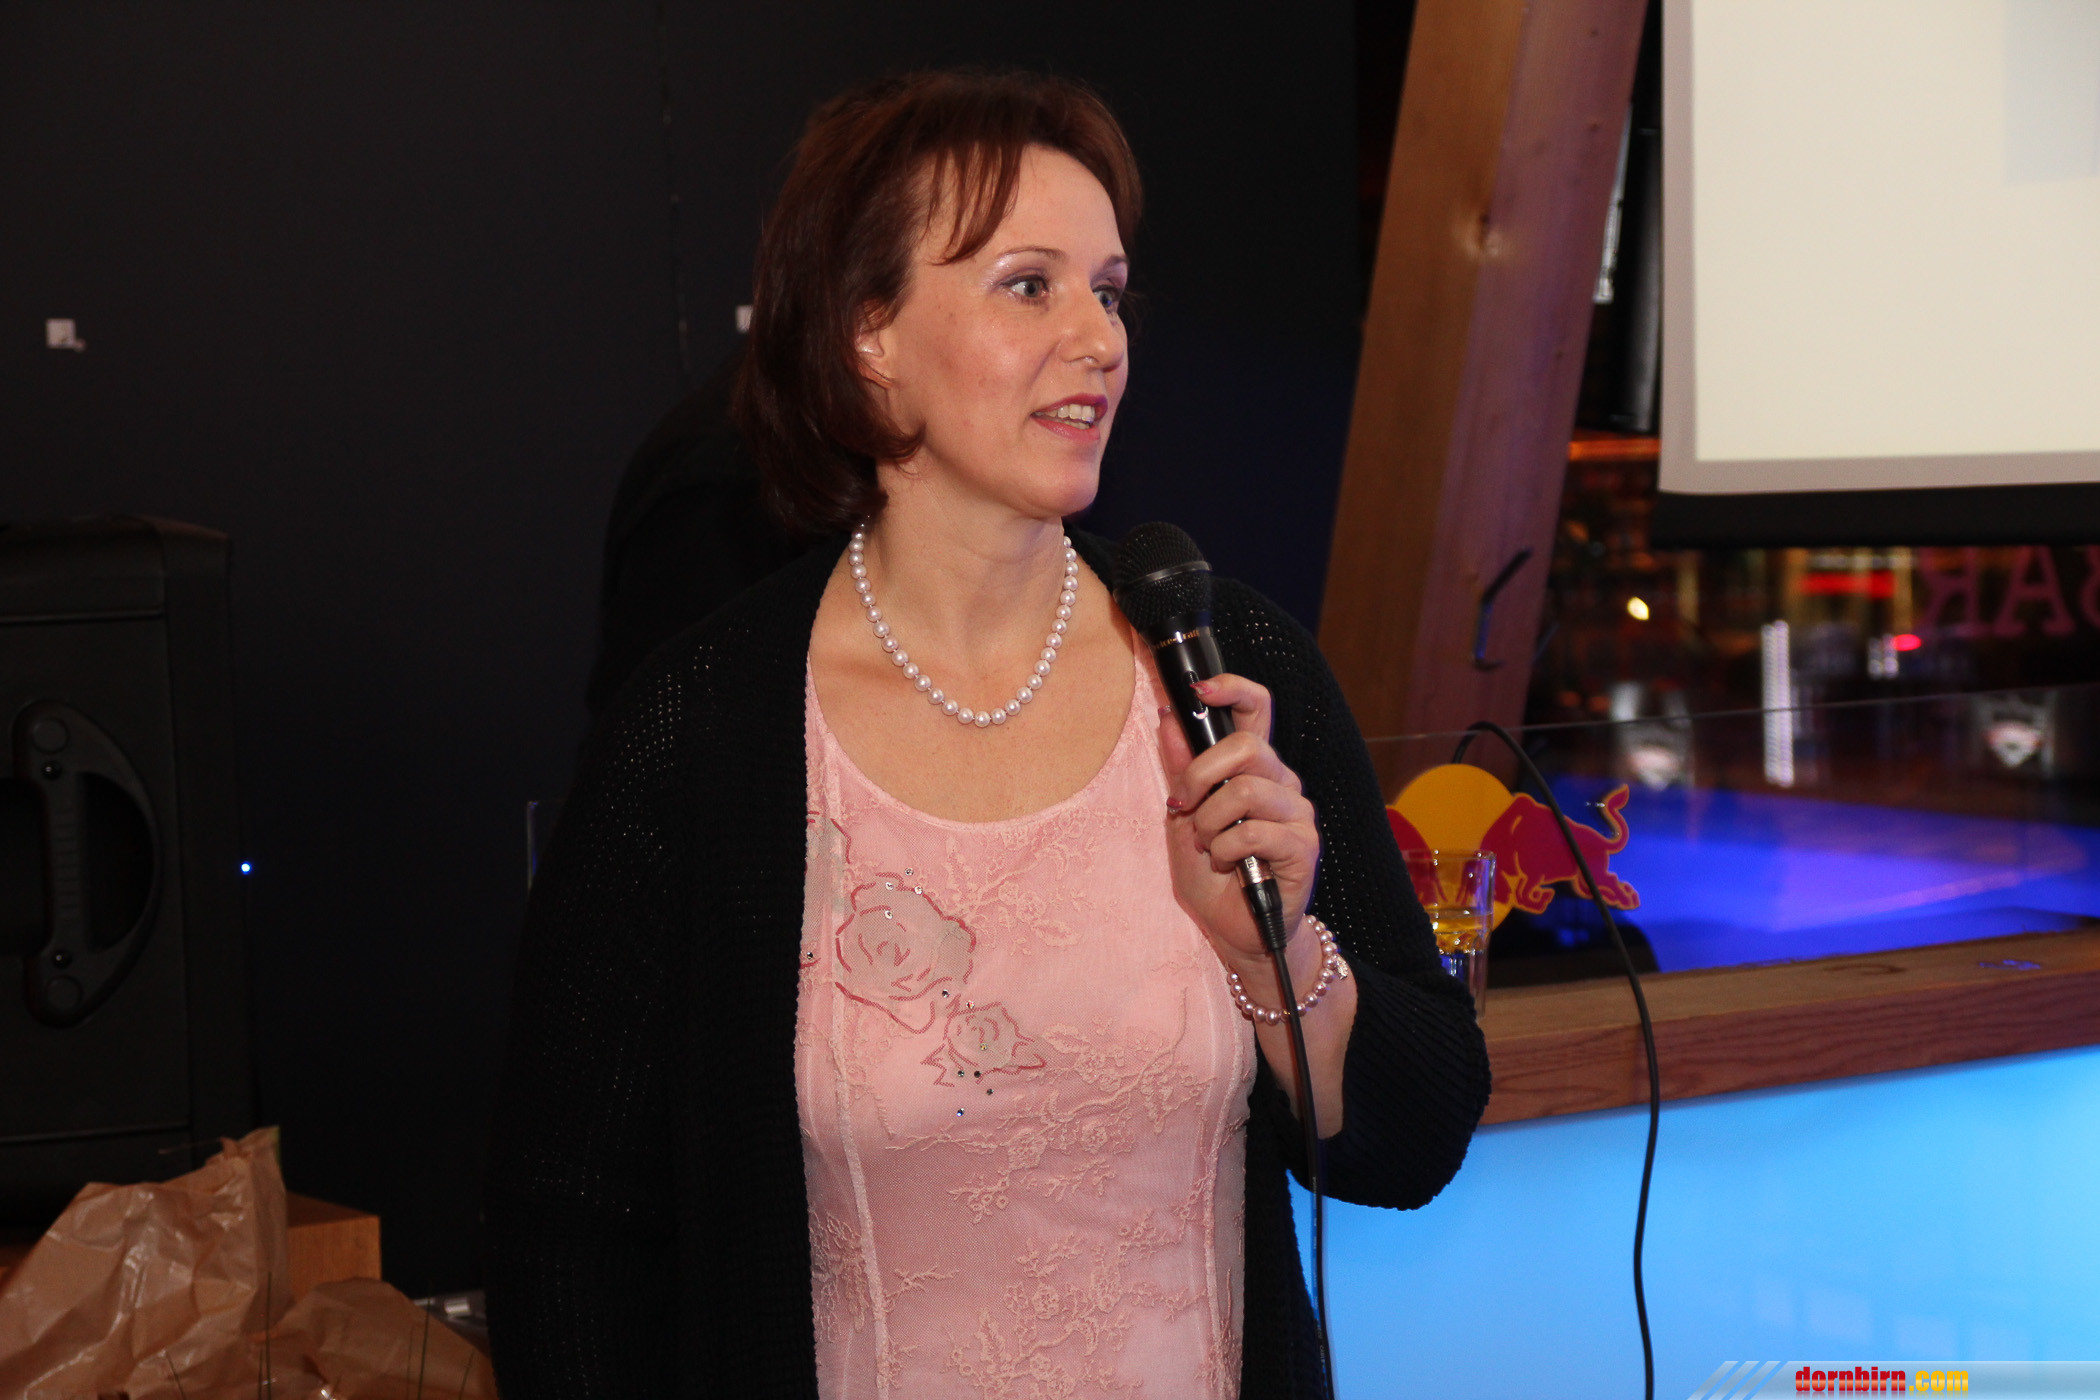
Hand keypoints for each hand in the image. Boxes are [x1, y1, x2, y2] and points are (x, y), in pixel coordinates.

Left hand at [1156, 673, 1321, 991]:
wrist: (1235, 931)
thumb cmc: (1213, 874)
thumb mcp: (1183, 817)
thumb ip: (1180, 768)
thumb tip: (1169, 718)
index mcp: (1255, 768)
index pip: (1257, 709)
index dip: (1233, 690)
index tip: (1199, 691)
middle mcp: (1282, 782)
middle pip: (1246, 746)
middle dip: (1200, 774)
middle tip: (1182, 804)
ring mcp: (1297, 813)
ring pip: (1246, 791)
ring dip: (1210, 822)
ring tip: (1207, 846)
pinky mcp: (1303, 846)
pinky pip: (1256, 831)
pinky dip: (1227, 849)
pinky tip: (1226, 864)